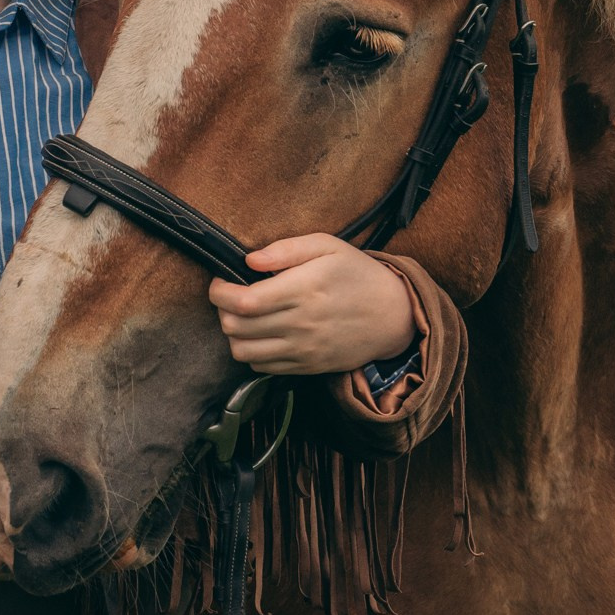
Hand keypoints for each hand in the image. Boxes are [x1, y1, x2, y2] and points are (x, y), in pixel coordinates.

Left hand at [210, 235, 415, 375]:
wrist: (394, 316)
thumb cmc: (358, 275)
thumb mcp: (328, 246)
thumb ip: (286, 249)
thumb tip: (250, 259)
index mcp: (304, 290)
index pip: (244, 301)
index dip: (220, 292)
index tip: (221, 281)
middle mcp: (301, 324)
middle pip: (236, 327)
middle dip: (222, 309)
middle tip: (231, 295)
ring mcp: (303, 350)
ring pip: (242, 351)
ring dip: (233, 333)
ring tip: (244, 316)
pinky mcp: (306, 367)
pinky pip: (261, 367)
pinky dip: (251, 351)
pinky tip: (261, 333)